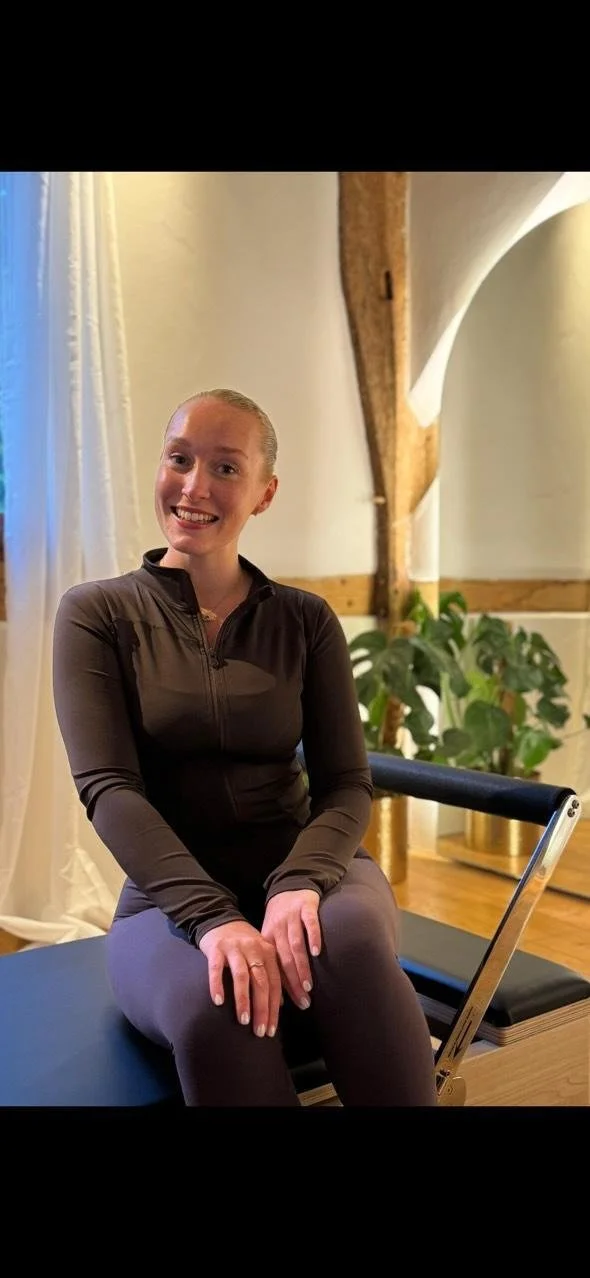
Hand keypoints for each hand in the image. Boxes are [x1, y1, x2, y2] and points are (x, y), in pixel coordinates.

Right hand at [199, 920, 281, 1038]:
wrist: (219, 919)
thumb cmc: (242, 945)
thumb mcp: (260, 955)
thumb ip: (271, 975)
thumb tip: (281, 1003)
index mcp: (268, 952)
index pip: (275, 984)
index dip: (275, 1008)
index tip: (273, 1030)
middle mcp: (254, 949)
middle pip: (261, 982)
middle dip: (262, 1008)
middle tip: (261, 1031)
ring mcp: (235, 948)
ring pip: (242, 976)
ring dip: (244, 1000)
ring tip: (244, 1020)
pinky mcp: (216, 949)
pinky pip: (216, 969)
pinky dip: (217, 985)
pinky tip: (218, 1001)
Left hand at [261, 889, 320, 1009]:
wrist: (289, 885)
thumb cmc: (281, 918)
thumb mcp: (273, 937)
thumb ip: (275, 961)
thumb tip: (281, 995)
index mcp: (267, 938)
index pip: (273, 967)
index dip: (280, 988)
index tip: (290, 1006)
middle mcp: (278, 928)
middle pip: (284, 960)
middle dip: (293, 983)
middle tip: (303, 1001)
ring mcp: (292, 917)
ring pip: (295, 945)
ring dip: (302, 967)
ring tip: (308, 986)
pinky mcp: (306, 907)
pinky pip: (309, 923)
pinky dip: (313, 937)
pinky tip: (317, 952)